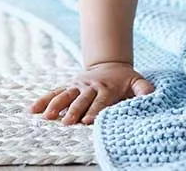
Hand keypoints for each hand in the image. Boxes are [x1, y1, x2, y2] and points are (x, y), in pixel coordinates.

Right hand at [30, 62, 153, 124]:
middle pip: (81, 100)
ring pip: (65, 96)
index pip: (100, 101)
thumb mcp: (138, 81)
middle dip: (74, 111)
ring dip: (56, 106)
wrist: (109, 64)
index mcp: (107, 88)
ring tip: (47, 117)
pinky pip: (54, 93)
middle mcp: (90, 86)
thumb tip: (152, 97)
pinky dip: (43, 101)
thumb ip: (144, 90)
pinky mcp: (68, 86)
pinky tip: (33, 110)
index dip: (94, 111)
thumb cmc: (125, 79)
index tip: (88, 121)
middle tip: (67, 123)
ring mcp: (77, 86)